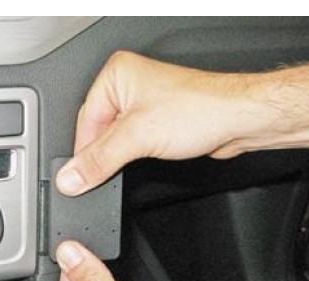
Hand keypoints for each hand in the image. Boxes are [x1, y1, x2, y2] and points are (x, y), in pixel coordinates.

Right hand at [56, 51, 271, 195]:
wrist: (238, 119)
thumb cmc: (200, 110)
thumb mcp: (137, 138)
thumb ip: (99, 160)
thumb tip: (70, 177)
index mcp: (116, 75)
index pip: (83, 120)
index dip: (80, 153)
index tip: (75, 178)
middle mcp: (128, 86)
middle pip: (96, 131)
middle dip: (99, 156)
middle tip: (96, 178)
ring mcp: (142, 104)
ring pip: (114, 140)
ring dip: (115, 158)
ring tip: (127, 164)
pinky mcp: (154, 122)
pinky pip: (130, 144)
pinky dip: (128, 157)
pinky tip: (136, 164)